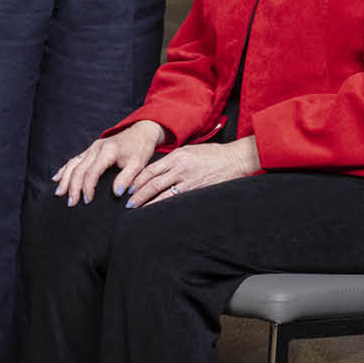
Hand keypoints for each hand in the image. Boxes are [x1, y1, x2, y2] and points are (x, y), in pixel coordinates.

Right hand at [52, 120, 164, 204]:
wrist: (140, 132)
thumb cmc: (140, 149)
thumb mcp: (138, 164)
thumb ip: (127, 178)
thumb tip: (116, 194)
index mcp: (107, 151)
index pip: (92, 172)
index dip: (87, 187)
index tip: (87, 201)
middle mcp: (95, 148)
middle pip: (78, 169)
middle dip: (72, 187)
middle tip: (71, 203)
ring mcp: (91, 148)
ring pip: (72, 164)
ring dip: (65, 179)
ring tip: (59, 193)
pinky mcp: (90, 150)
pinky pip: (74, 160)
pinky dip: (64, 170)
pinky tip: (57, 178)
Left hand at [127, 137, 258, 207]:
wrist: (235, 159)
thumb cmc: (213, 154)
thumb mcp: (189, 151)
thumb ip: (173, 160)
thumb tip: (158, 170)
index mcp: (176, 156)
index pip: (150, 170)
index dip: (138, 180)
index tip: (129, 188)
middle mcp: (179, 167)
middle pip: (153, 182)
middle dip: (138, 194)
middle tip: (129, 204)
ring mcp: (188, 179)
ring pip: (163, 193)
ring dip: (149, 202)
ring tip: (138, 210)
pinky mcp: (197, 189)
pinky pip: (178, 199)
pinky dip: (166, 205)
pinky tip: (159, 211)